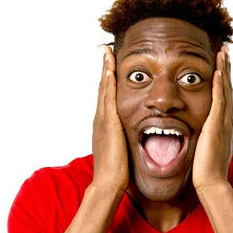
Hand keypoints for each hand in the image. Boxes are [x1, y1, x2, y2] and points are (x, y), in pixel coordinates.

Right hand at [91, 46, 128, 191]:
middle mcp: (101, 119)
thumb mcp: (121, 150)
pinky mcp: (108, 123)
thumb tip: (132, 137)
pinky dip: (108, 82)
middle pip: (103, 88)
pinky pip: (108, 97)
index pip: (107, 97)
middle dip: (105, 69)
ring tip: (107, 52)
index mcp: (105, 125)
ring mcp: (102, 120)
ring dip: (106, 70)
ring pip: (104, 89)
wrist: (108, 182)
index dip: (108, 80)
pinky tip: (111, 69)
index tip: (111, 65)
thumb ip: (124, 140)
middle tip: (106, 50)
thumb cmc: (117, 170)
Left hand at [192, 45, 232, 190]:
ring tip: (223, 53)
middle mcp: (227, 119)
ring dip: (224, 70)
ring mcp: (224, 122)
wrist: (212, 182)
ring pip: (226, 89)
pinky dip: (220, 85)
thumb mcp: (207, 147)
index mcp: (224, 124)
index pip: (224, 95)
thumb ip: (206, 136)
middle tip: (225, 50)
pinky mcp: (217, 125)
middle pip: (228, 87)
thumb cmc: (207, 169)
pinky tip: (218, 72)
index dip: (224, 78)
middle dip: (226, 68)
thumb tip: (200, 132)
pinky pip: (219, 100)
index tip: (221, 63)